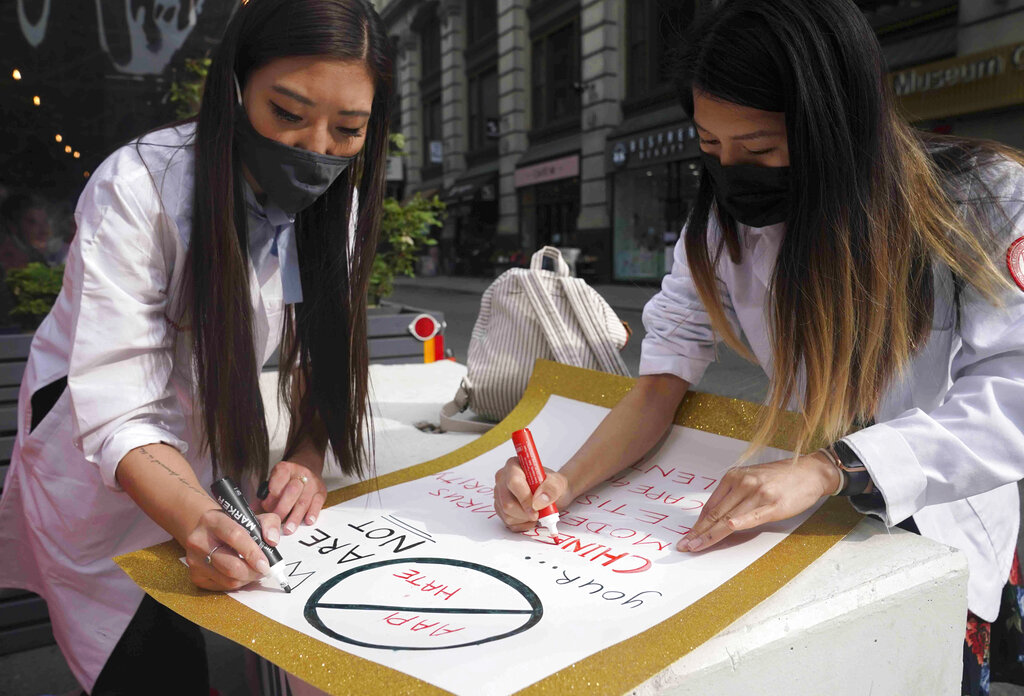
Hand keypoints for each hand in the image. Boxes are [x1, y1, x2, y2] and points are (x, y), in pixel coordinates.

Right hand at [185, 508, 281, 591]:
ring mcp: (194, 559)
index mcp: (213, 519)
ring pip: (228, 579)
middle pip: (230, 565)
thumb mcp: (252, 517)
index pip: (235, 536)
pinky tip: (242, 574)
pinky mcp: (195, 575)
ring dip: (247, 579)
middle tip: (265, 570)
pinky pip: (222, 586)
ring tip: (255, 571)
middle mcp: (198, 539)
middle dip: (253, 572)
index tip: (266, 564)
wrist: (206, 532)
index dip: (252, 552)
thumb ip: (268, 523)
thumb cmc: (233, 525)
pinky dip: (237, 583)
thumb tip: (272, 541)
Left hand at [259, 460, 326, 534]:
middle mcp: (300, 473)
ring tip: (289, 529)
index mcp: (284, 469)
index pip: (277, 484)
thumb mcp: (274, 479)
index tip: (266, 508)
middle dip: (283, 509)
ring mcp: (313, 483)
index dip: (271, 499)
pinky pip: (318, 503)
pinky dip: (312, 513)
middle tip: (277, 521)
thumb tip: (252, 510)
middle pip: (292, 491)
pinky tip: (308, 521)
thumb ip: (265, 495)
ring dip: (295, 517)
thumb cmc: (286, 479)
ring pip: (304, 500)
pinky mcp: (321, 491)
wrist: (306, 467)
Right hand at [494, 457, 570, 531]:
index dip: (525, 498)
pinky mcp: (499, 508)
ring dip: (525, 519)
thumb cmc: (552, 485)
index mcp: (514, 466)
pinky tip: (530, 518)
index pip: (513, 482)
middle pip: (507, 502)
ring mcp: (499, 494)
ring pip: (507, 514)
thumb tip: (538, 501)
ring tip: (537, 513)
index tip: (537, 509)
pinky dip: (522, 524)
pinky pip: (507, 522)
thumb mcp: (558, 483)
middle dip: (526, 512)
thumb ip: (551, 488)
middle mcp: (502, 479)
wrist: (551, 493)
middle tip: (540, 513)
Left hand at [680, 452, 839, 552]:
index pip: (711, 505)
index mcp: (734, 477)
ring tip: (695, 546)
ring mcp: (757, 493)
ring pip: (727, 518)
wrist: (811, 471)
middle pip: (715, 513)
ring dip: (709, 535)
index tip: (687, 536)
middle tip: (683, 545)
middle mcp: (743, 483)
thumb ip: (735, 494)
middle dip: (697, 532)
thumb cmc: (782, 477)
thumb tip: (718, 515)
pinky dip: (738, 523)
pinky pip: (751, 516)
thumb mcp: (752, 479)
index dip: (698, 523)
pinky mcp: (772, 504)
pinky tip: (727, 529)